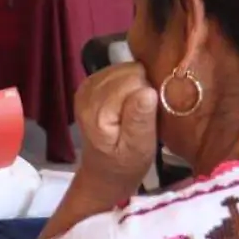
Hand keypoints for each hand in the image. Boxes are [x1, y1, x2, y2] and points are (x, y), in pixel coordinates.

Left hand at [74, 63, 160, 197]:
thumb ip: (141, 120)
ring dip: (137, 84)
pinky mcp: (90, 83)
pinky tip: (129, 100)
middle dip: (143, 86)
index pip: (134, 81)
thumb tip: (148, 90)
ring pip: (125, 67)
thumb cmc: (126, 164)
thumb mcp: (140, 150)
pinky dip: (129, 82)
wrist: (105, 171)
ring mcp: (86, 86)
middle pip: (129, 70)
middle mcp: (87, 94)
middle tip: (145, 113)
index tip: (152, 114)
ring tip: (138, 108)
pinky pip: (119, 70)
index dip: (149, 93)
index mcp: (97, 111)